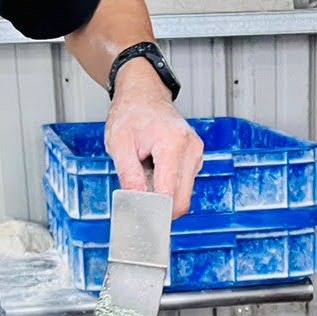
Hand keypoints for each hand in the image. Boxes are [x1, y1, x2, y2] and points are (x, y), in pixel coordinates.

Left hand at [103, 60, 202, 216]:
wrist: (143, 95)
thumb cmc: (131, 114)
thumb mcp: (119, 145)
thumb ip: (129, 177)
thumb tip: (136, 204)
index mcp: (172, 144)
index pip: (170, 194)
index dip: (155, 212)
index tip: (142, 221)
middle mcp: (191, 149)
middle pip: (182, 199)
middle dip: (160, 206)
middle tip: (138, 201)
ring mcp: (197, 153)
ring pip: (183, 194)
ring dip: (163, 193)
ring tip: (146, 172)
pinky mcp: (196, 157)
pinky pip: (184, 184)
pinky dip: (168, 185)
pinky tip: (155, 169)